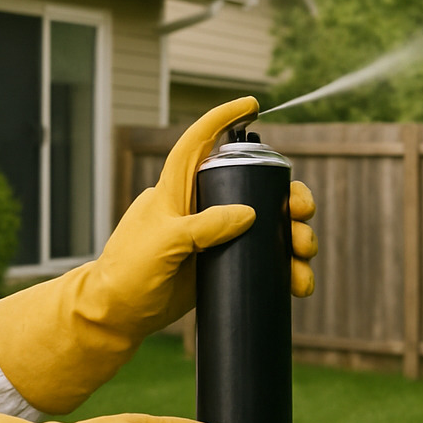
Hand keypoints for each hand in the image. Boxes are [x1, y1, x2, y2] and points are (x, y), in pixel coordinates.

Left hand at [0, 97, 318, 413]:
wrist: (118, 317)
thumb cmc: (128, 274)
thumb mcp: (163, 245)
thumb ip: (203, 227)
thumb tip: (249, 213)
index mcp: (175, 190)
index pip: (199, 143)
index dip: (223, 119)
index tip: (252, 104)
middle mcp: (200, 207)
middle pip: (254, 187)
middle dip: (287, 196)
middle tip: (302, 213)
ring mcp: (214, 237)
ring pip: (267, 225)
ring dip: (293, 237)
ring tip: (303, 254)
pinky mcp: (223, 265)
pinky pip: (263, 260)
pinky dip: (286, 269)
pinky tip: (299, 283)